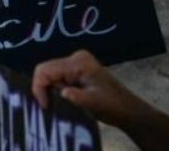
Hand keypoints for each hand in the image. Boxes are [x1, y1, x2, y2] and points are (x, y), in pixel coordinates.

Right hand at [32, 50, 147, 131]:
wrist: (128, 110)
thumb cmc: (113, 106)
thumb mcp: (95, 103)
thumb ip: (77, 97)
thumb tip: (62, 92)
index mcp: (78, 62)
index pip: (45, 70)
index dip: (39, 87)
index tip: (45, 105)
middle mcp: (74, 58)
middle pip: (45, 71)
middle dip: (44, 89)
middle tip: (50, 106)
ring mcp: (75, 64)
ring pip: (49, 75)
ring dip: (50, 91)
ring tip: (59, 104)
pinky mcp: (76, 71)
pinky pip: (56, 78)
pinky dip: (55, 90)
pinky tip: (63, 100)